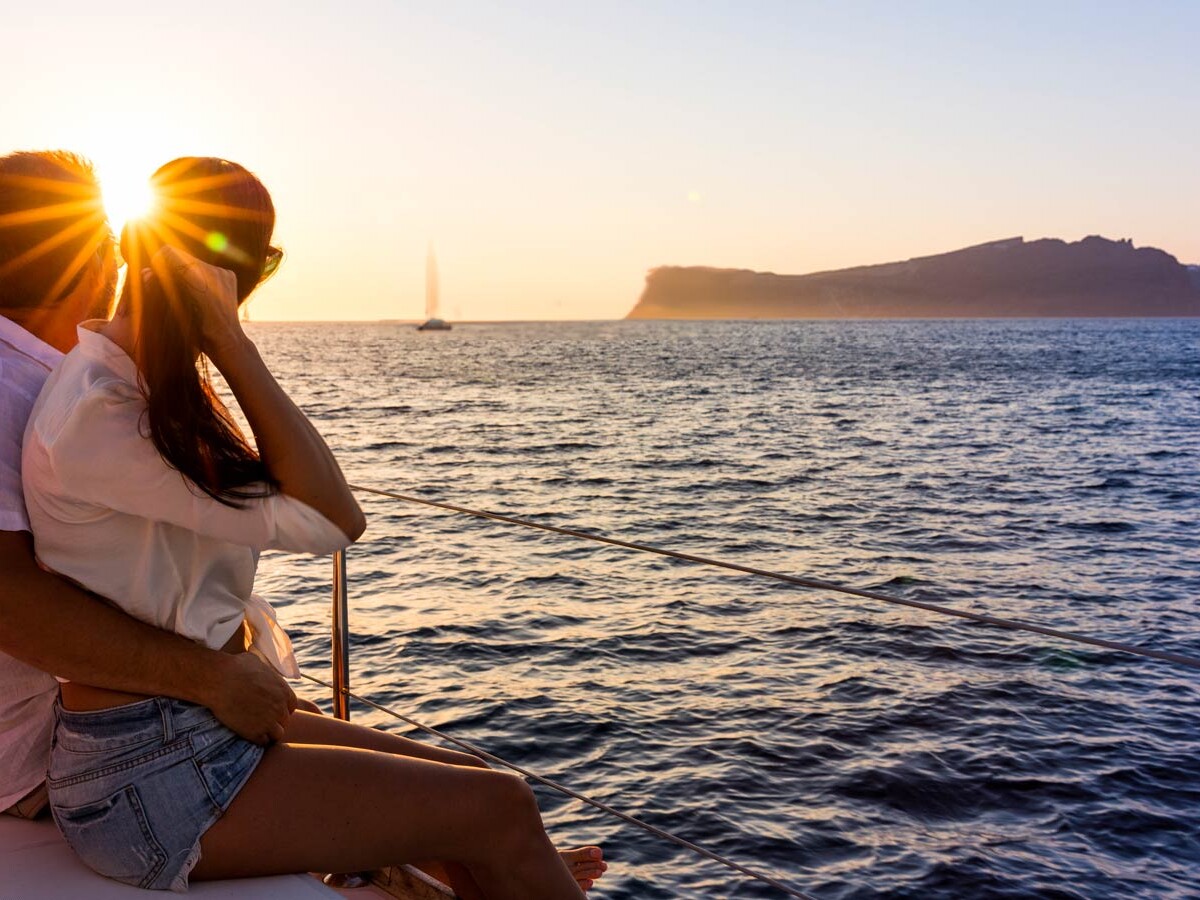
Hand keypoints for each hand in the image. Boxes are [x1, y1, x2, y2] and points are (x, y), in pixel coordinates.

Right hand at [149, 245, 242, 362]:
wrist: (227, 341)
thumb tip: (146, 271)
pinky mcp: (229, 275)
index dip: (159, 260)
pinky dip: (200, 276)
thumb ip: (157, 289)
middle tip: (166, 282)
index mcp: (195, 277)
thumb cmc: (196, 333)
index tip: (155, 273)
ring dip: (186, 271)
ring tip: (184, 290)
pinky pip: (208, 269)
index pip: (170, 253)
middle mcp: (212, 271)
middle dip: (172, 266)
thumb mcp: (171, 312)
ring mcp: (223, 272)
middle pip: (183, 257)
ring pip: (195, 262)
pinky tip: (199, 292)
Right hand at [204, 651, 296, 744]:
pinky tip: (248, 733)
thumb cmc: (235, 667)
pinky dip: (258, 739)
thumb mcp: (257, 663)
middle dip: (274, 720)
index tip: (269, 709)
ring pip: (278, 734)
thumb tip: (260, 668)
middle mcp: (280, 708)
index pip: (291, 707)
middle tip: (260, 719)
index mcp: (284, 691)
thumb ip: (264, 671)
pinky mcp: (255, 733)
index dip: (280, 708)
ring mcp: (269, 721)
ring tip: (256, 728)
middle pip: (284, 720)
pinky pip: (264, 742)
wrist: (219, 680)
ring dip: (269, 732)